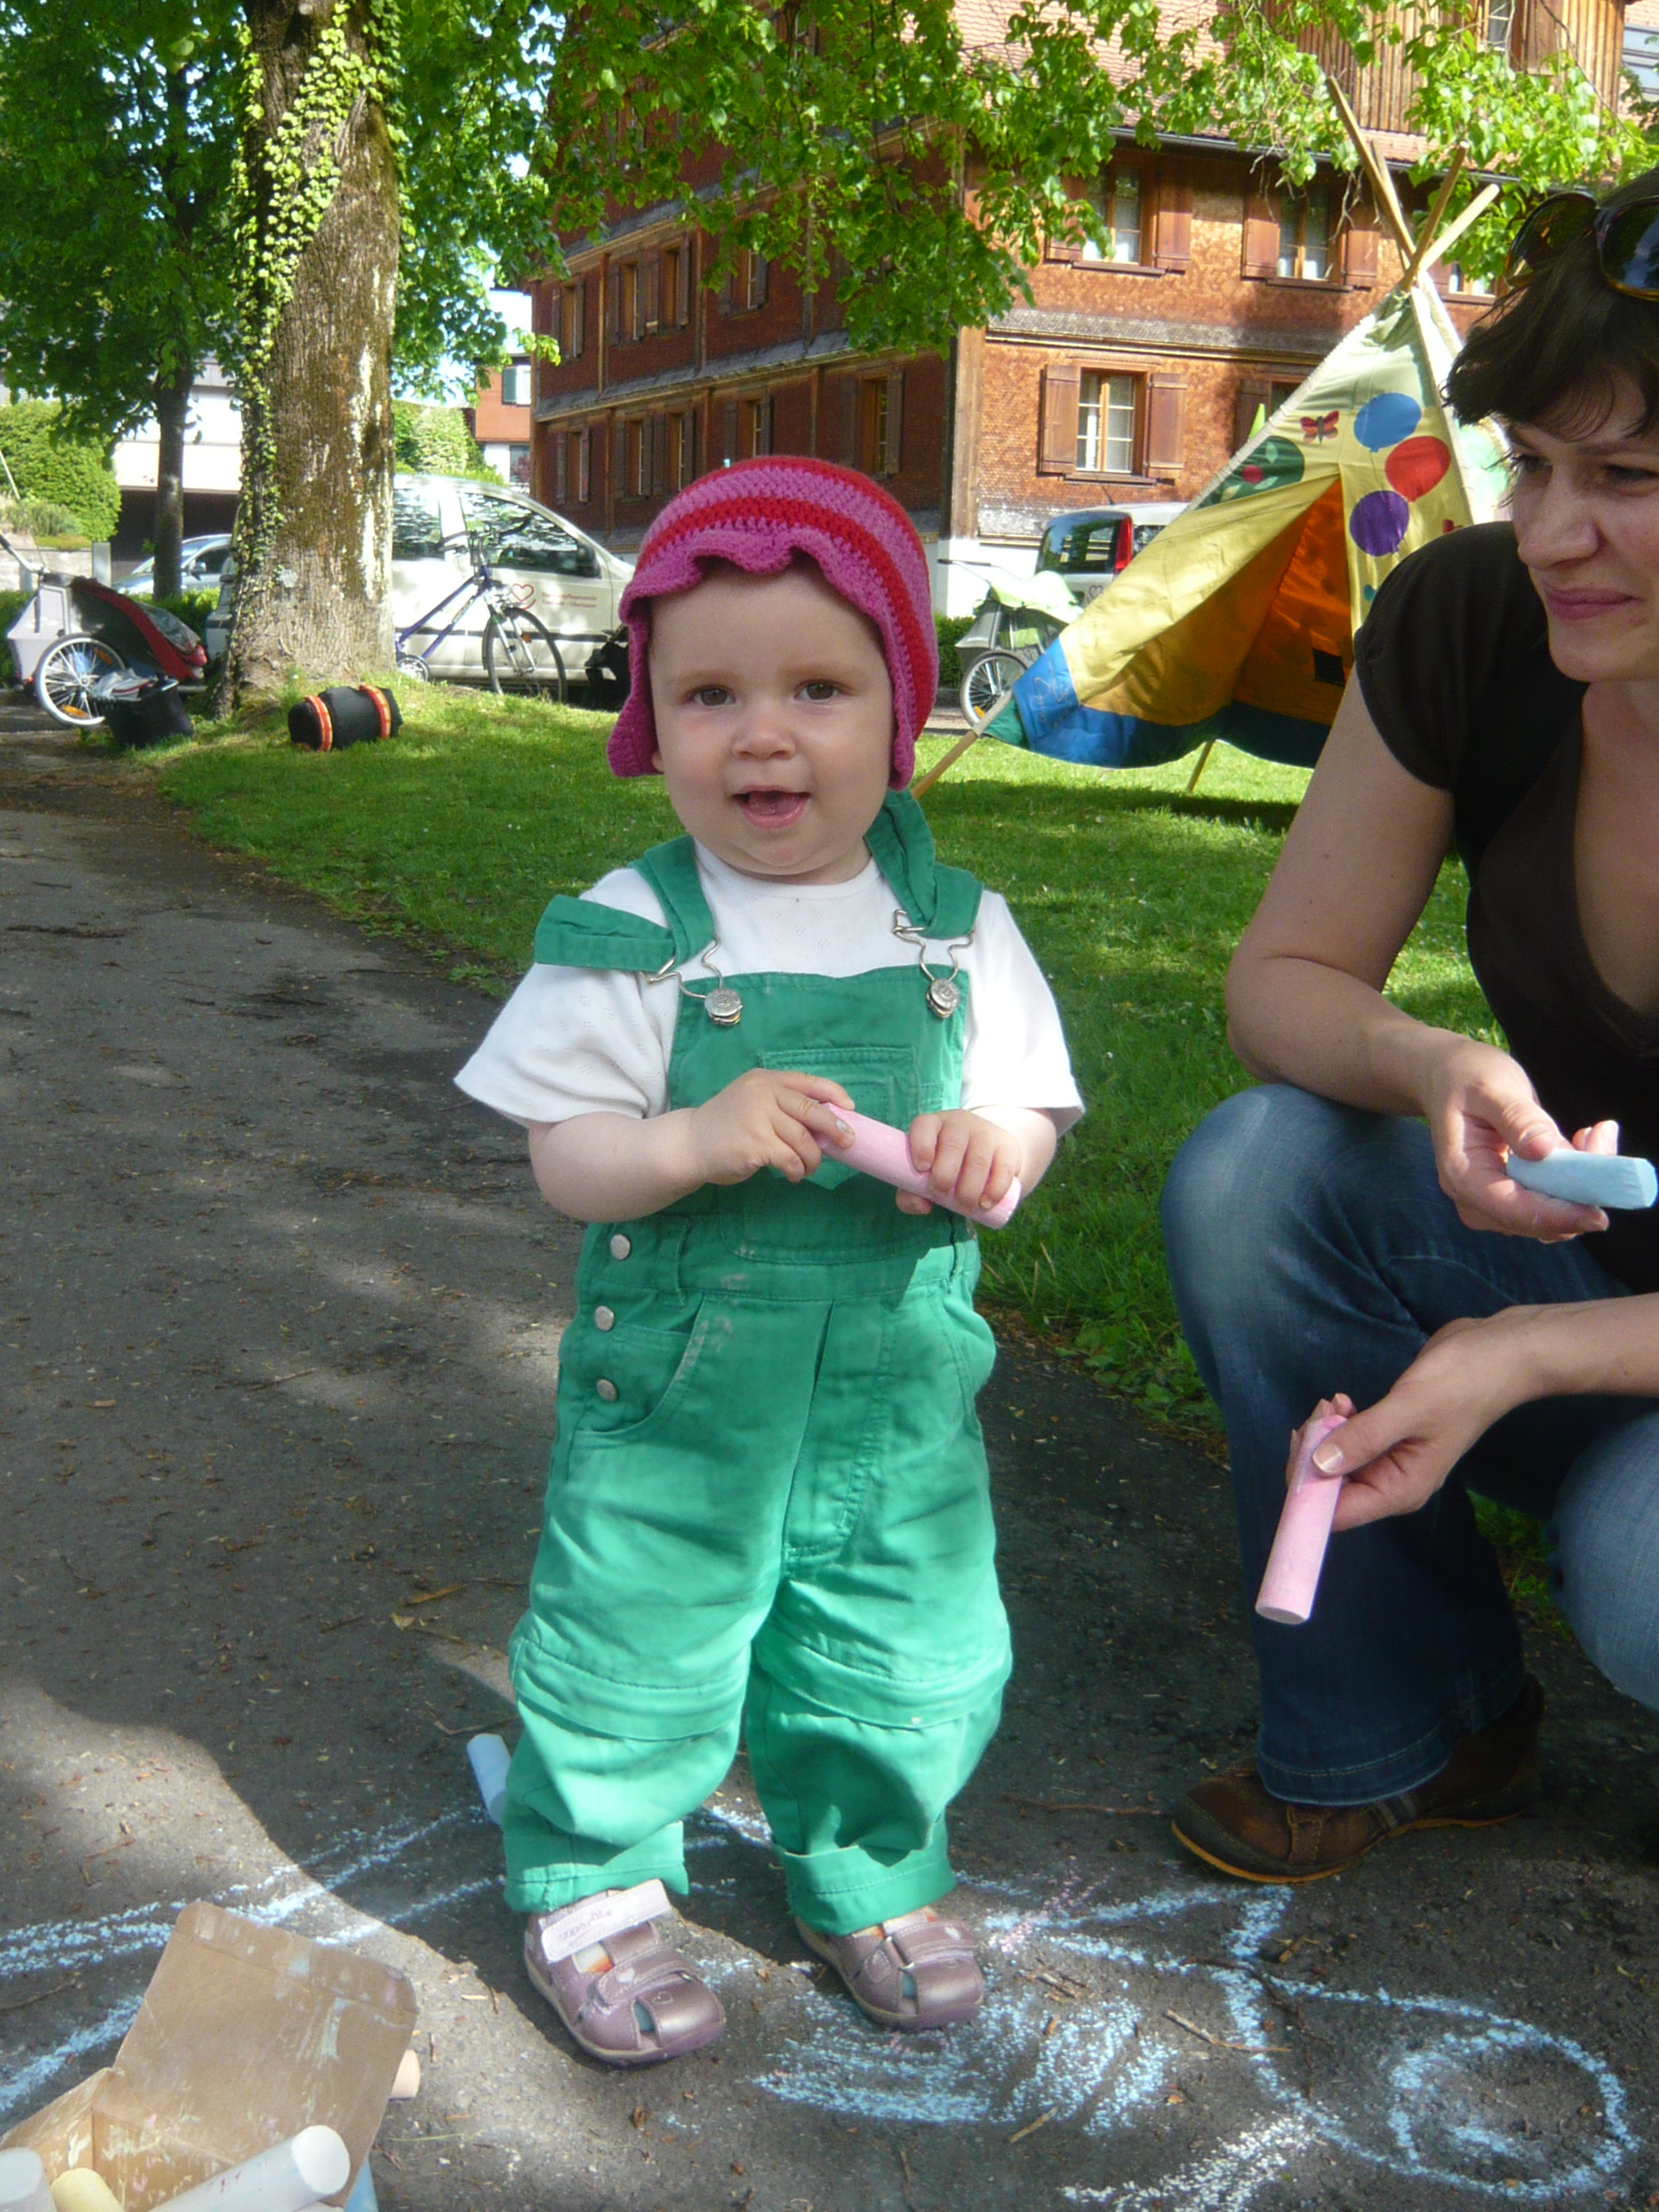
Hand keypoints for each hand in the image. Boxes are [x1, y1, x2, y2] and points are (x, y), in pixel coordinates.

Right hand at [689, 1068, 854, 1187]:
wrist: (690, 1145)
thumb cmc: (727, 1126)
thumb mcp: (753, 1103)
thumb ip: (782, 1105)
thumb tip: (826, 1123)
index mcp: (765, 1080)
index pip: (808, 1083)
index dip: (834, 1095)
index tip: (849, 1109)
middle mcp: (763, 1094)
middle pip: (812, 1111)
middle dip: (834, 1129)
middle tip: (846, 1143)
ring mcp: (758, 1118)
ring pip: (803, 1140)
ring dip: (813, 1159)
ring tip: (808, 1168)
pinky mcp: (755, 1144)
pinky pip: (790, 1159)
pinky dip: (797, 1170)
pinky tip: (793, 1175)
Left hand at [893, 1109, 1022, 1215]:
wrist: (986, 1157)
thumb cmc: (944, 1168)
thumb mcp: (924, 1177)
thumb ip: (911, 1194)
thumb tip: (923, 1205)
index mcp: (933, 1125)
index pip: (924, 1125)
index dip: (921, 1146)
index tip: (921, 1169)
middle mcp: (959, 1123)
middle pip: (953, 1145)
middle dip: (945, 1176)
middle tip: (941, 1196)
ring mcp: (985, 1132)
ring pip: (978, 1159)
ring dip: (969, 1189)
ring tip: (965, 1206)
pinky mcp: (1008, 1147)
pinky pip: (1004, 1169)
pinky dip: (994, 1190)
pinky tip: (985, 1204)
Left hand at [1303, 1313, 1539, 1529]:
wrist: (1498, 1353)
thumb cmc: (1462, 1383)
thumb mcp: (1411, 1408)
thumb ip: (1364, 1437)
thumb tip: (1318, 1465)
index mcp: (1400, 1490)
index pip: (1337, 1513)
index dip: (1307, 1489)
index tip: (1298, 1447)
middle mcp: (1392, 1482)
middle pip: (1329, 1487)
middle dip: (1312, 1453)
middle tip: (1320, 1413)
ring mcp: (1390, 1460)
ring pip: (1335, 1462)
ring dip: (1323, 1433)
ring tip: (1333, 1403)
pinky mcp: (1389, 1435)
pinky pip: (1348, 1441)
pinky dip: (1337, 1423)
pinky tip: (1342, 1402)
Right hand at [1424, 1039, 1611, 1241]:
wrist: (1447, 1076)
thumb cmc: (1465, 1077)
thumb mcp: (1492, 1088)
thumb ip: (1519, 1119)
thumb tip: (1547, 1151)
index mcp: (1463, 1175)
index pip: (1513, 1209)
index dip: (1557, 1215)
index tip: (1599, 1213)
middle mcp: (1476, 1197)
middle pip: (1535, 1220)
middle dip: (1577, 1194)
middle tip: (1602, 1139)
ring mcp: (1494, 1199)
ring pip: (1549, 1216)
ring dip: (1582, 1186)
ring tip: (1594, 1136)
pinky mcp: (1513, 1192)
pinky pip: (1551, 1202)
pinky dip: (1577, 1181)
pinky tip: (1583, 1143)